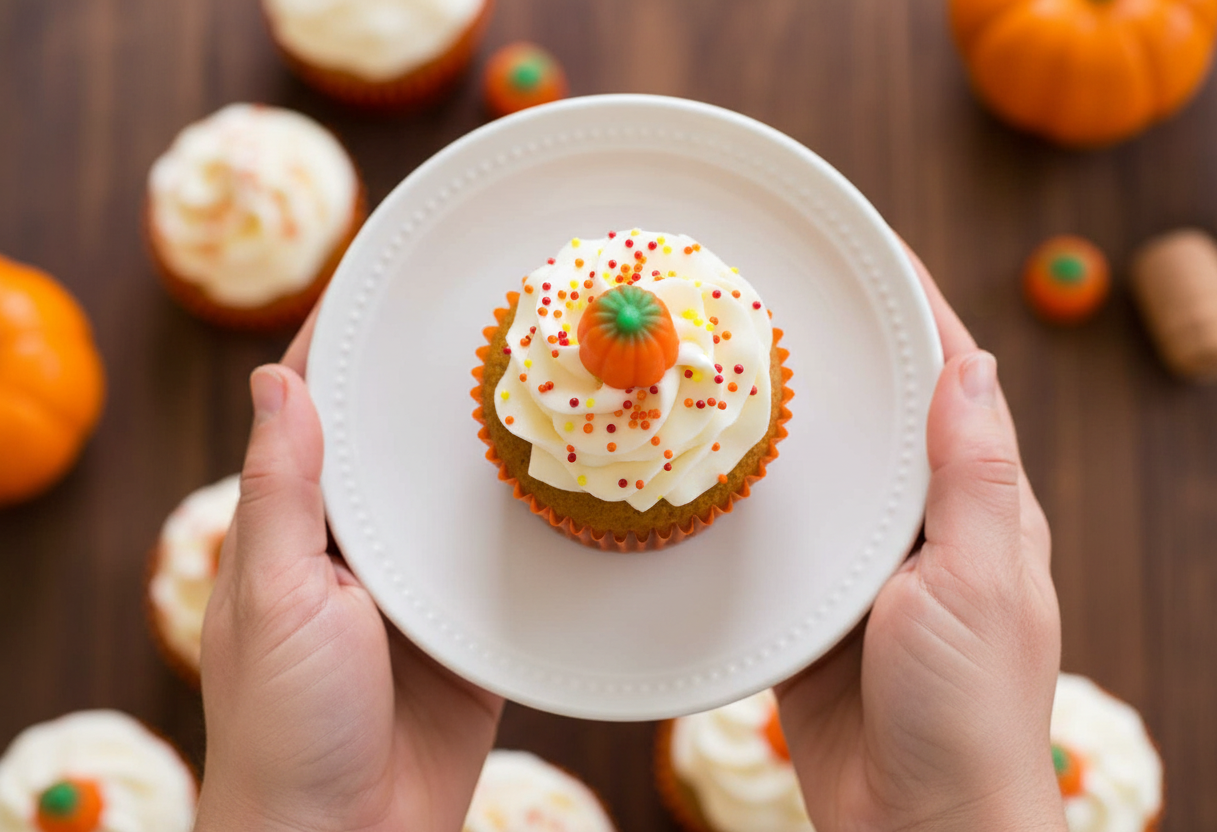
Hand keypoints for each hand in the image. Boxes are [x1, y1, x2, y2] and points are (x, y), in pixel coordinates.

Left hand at [195, 312, 504, 831]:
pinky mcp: (469, 622)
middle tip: (491, 308)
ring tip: (546, 368)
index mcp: (297, 527)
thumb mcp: (275, 598)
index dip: (339, 342)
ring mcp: (416, 582)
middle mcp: (356, 543)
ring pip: (452, 490)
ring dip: (488, 438)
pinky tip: (572, 469)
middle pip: (392, 441)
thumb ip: (282, 494)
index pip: (313, 411)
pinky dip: (529, 512)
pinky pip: (500, 553)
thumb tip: (278, 378)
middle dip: (428, 378)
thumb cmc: (286, 726)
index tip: (382, 275)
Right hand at [776, 250, 1064, 831]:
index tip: (868, 248)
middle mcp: (924, 524)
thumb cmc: (967, 712)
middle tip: (772, 288)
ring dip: (786, 411)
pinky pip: (783, 528)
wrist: (913, 826)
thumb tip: (972, 362)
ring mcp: (865, 564)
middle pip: (881, 412)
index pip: (954, 383)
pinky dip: (752, 484)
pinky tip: (707, 453)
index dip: (918, 311)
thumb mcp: (982, 582)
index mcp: (982, 508)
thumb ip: (975, 477)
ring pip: (826, 465)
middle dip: (838, 347)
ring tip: (723, 351)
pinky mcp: (815, 603)